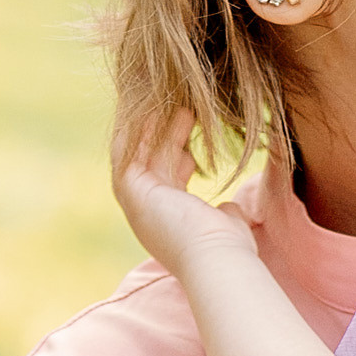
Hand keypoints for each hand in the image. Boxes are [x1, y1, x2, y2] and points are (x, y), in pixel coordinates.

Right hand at [113, 117, 263, 279]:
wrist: (216, 257)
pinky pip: (127, 150)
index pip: (171, 178)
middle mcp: (149, 212)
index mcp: (171, 221)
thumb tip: (228, 208)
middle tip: (183, 106)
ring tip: (166, 98)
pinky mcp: (130, 190)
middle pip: (155, 161)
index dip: (179, 152)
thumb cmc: (228, 249)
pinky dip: (134, 129)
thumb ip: (225, 213)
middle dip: (167, 132)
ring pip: (140, 153)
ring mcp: (137, 202)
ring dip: (151, 126)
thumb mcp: (227, 223)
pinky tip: (147, 106)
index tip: (190, 129)